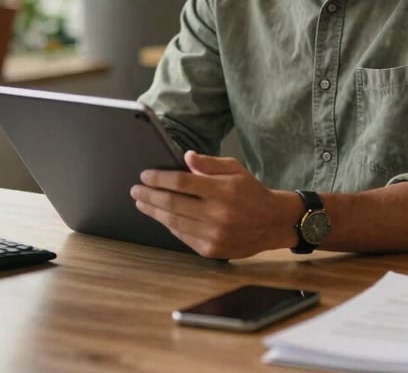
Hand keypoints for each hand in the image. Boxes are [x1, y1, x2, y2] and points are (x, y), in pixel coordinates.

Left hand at [130, 150, 299, 258]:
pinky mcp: (211, 250)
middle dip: (149, 195)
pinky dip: (169, 225)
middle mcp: (217, 214)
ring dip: (154, 212)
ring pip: (174, 222)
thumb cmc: (251, 192)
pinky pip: (183, 236)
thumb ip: (209, 163)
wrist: (272, 222)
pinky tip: (161, 216)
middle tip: (135, 190)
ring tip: (142, 203)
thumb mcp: (235, 169)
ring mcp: (213, 235)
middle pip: (172, 204)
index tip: (145, 175)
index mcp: (222, 191)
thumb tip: (186, 157)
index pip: (182, 183)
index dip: (159, 178)